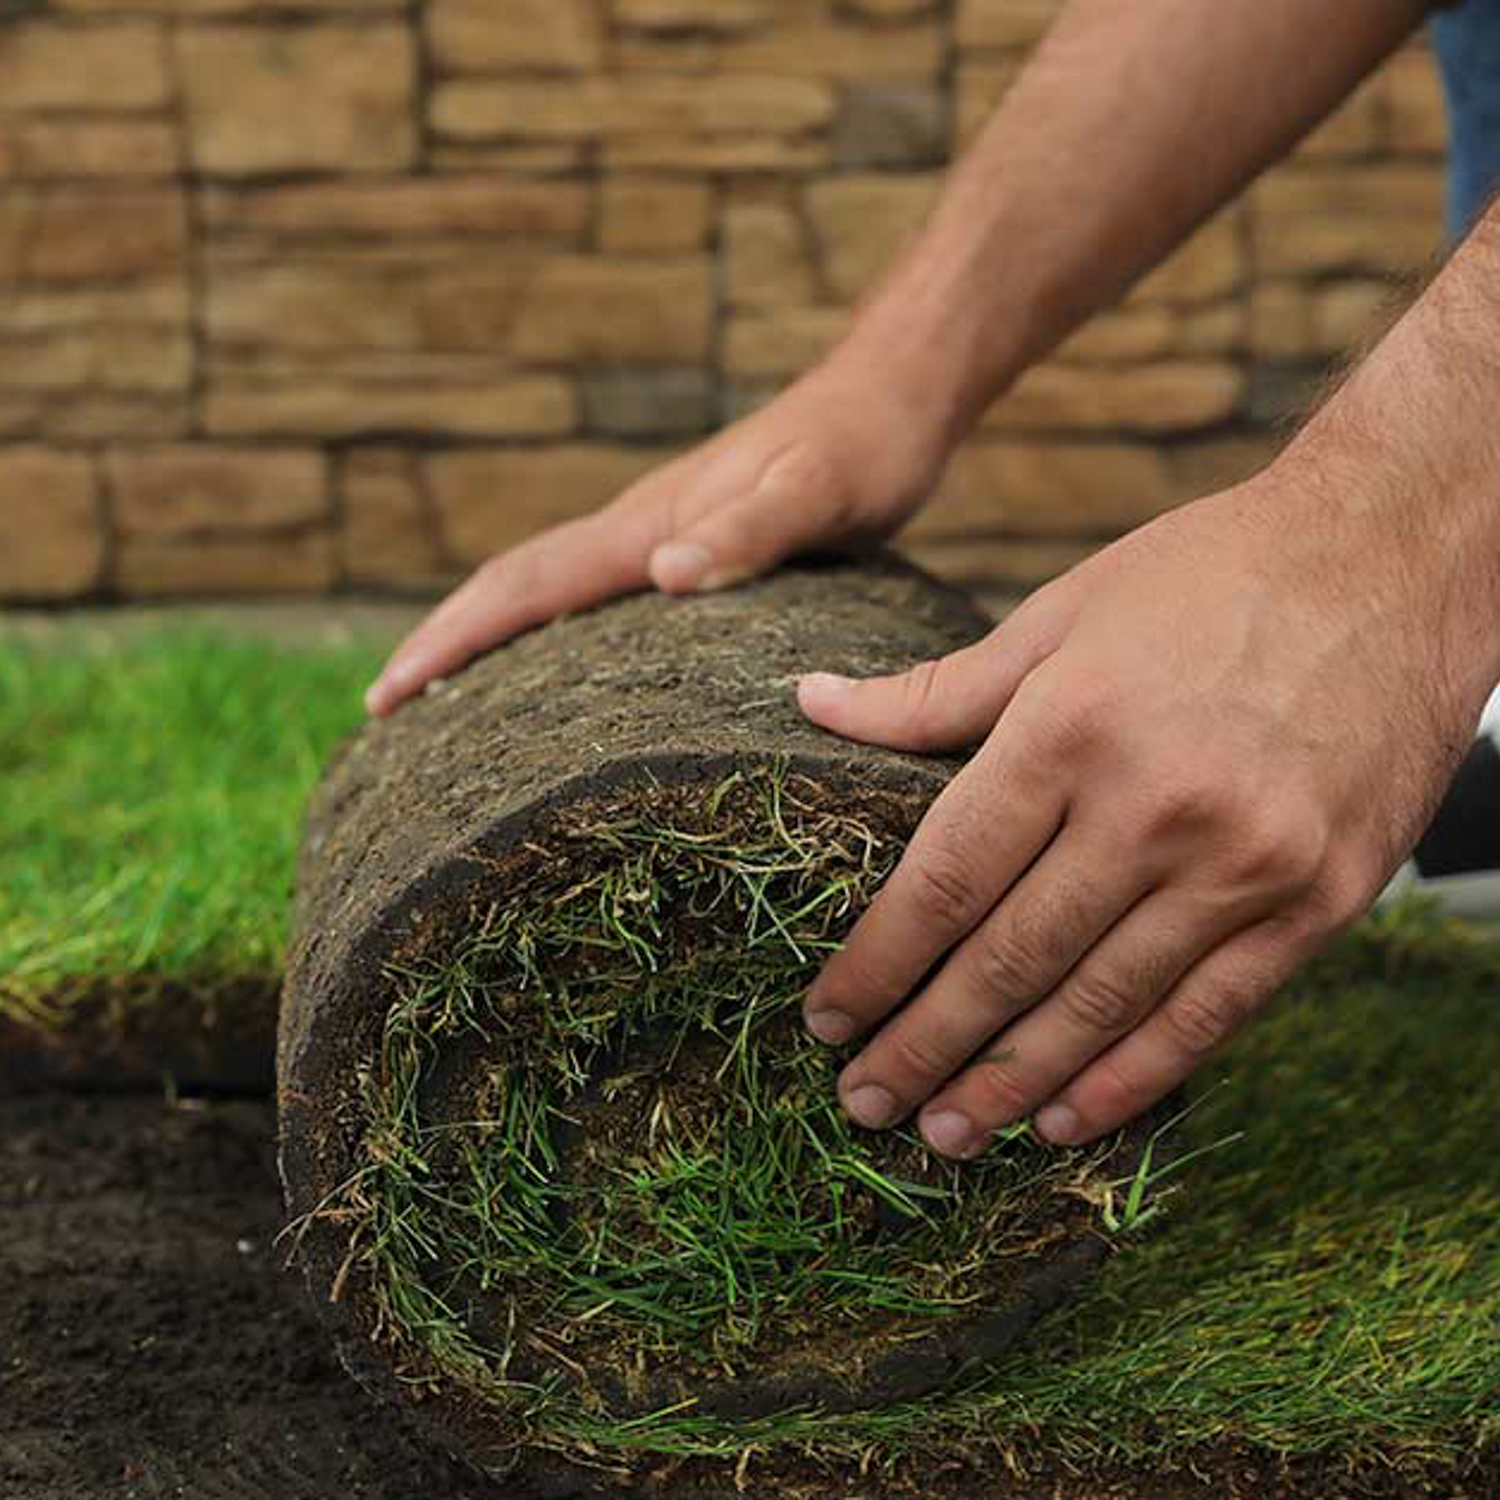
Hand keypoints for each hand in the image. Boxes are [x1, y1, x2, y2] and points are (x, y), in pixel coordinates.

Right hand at [365, 362, 947, 714]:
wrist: (889, 392)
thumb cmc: (863, 449)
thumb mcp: (820, 495)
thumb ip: (749, 532)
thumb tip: (663, 576)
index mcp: (649, 525)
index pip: (526, 585)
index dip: (450, 638)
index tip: (385, 695)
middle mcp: (638, 528)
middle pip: (514, 586)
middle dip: (442, 644)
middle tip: (383, 711)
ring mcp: (658, 533)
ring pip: (547, 590)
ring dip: (484, 637)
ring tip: (442, 701)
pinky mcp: (689, 543)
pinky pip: (593, 595)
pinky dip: (548, 630)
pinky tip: (558, 668)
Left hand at [797, 466, 1475, 1153]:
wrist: (1395, 558)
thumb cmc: (1210, 575)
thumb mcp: (1058, 612)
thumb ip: (934, 691)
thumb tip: (811, 704)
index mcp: (1071, 728)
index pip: (947, 878)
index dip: (878, 962)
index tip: (828, 1017)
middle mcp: (1154, 806)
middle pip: (1011, 958)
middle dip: (925, 1042)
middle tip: (864, 1100)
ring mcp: (1245, 863)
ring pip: (1100, 1004)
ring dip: (1011, 1081)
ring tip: (944, 1132)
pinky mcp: (1318, 901)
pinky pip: (1208, 1015)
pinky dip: (1130, 1077)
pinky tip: (1065, 1119)